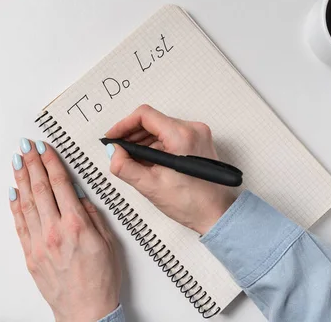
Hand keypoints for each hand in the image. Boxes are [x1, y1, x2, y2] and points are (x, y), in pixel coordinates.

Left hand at [10, 139, 120, 321]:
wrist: (87, 312)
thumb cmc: (101, 281)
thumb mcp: (108, 243)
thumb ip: (92, 216)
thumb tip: (78, 196)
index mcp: (77, 225)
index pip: (60, 185)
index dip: (51, 163)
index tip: (44, 148)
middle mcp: (55, 232)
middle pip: (40, 189)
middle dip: (32, 164)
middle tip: (26, 146)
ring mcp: (39, 244)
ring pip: (27, 204)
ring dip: (21, 180)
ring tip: (17, 161)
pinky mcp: (30, 256)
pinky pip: (20, 225)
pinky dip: (15, 207)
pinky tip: (13, 193)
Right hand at [105, 105, 236, 234]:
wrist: (217, 214)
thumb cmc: (192, 203)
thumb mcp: (150, 186)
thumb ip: (125, 167)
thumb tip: (114, 152)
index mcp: (182, 136)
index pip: (145, 115)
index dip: (123, 125)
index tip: (113, 137)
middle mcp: (193, 129)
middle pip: (153, 120)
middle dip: (132, 135)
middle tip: (119, 151)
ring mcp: (198, 135)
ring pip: (161, 128)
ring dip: (143, 141)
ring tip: (132, 160)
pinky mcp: (199, 142)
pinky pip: (171, 136)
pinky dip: (156, 146)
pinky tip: (148, 161)